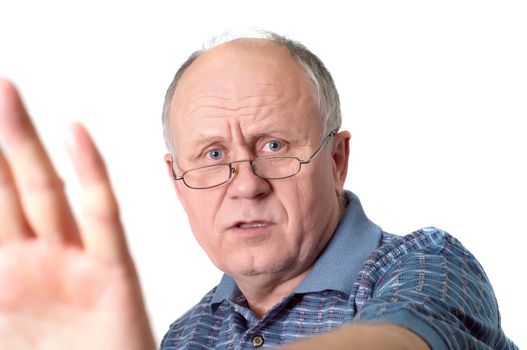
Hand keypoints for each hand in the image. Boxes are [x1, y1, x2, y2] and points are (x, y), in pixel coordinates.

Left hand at [0, 79, 155, 348]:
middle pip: (4, 188)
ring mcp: (73, 260)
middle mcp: (35, 258)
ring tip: (6, 94)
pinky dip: (91, 173)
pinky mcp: (112, 271)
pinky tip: (76, 135)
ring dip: (24, 142)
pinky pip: (101, 215)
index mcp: (2, 273)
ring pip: (44, 190)